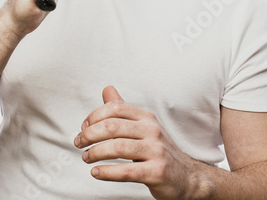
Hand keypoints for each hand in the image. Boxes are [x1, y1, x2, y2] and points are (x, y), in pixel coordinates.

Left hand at [74, 86, 197, 199]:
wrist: (187, 177)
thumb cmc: (158, 150)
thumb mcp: (143, 126)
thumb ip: (123, 110)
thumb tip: (107, 89)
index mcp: (146, 117)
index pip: (115, 108)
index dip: (94, 116)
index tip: (82, 127)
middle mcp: (152, 130)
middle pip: (112, 126)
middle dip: (89, 134)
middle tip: (78, 143)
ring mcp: (156, 150)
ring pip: (117, 147)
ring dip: (95, 153)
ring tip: (86, 158)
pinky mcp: (157, 171)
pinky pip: (126, 170)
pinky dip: (107, 172)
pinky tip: (96, 172)